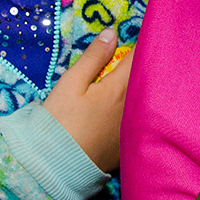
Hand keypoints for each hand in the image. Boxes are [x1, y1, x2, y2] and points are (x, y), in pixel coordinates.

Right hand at [43, 28, 129, 172]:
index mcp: (121, 88)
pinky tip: (120, 109)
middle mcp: (134, 107)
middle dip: (138, 65)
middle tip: (126, 57)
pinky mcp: (128, 143)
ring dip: (137, 87)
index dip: (139, 43)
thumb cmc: (60, 121)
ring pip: (142, 99)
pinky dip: (134, 109)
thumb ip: (94, 56)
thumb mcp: (71, 83)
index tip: (135, 35)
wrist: (56, 166)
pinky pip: (137, 119)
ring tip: (123, 80)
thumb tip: (112, 33)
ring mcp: (133, 127)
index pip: (139, 57)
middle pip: (144, 78)